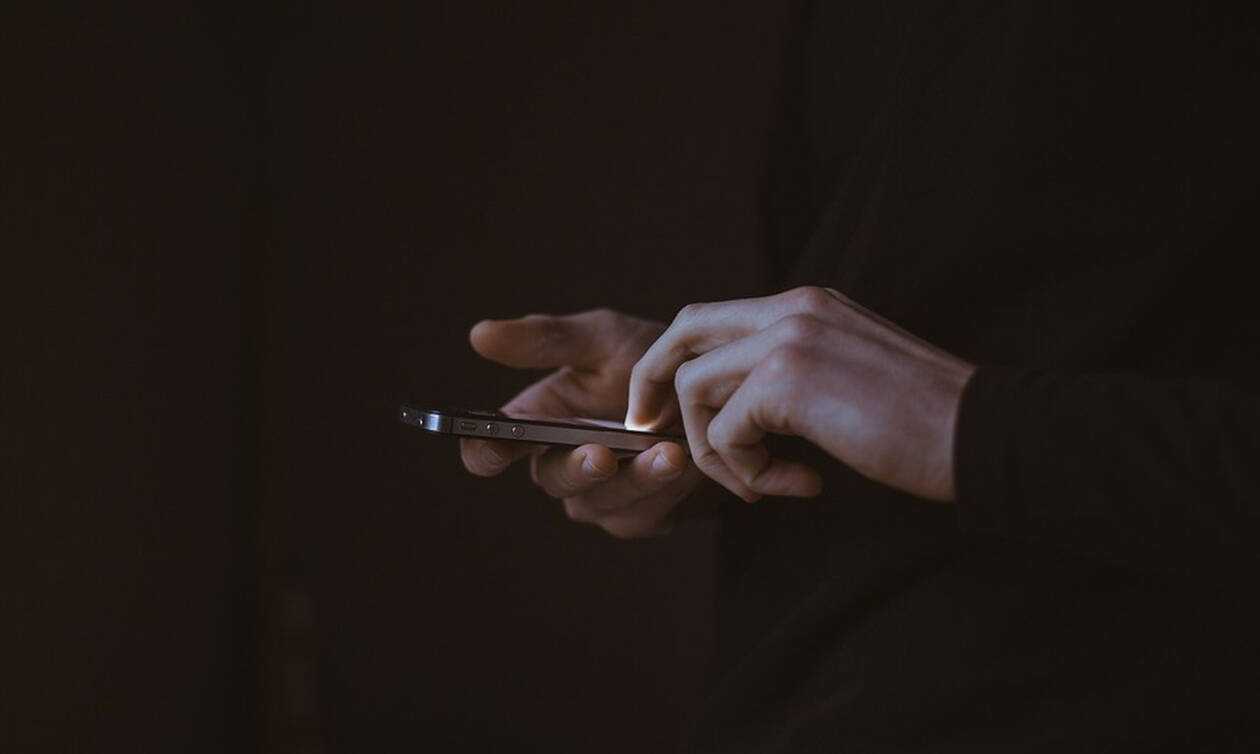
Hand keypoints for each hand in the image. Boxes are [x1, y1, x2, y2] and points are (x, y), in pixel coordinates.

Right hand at [461, 308, 706, 537]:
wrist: (716, 390)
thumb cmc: (650, 359)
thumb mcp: (602, 338)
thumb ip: (546, 340)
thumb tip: (478, 334)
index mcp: (536, 422)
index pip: (490, 449)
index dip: (485, 451)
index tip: (496, 445)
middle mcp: (560, 465)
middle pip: (551, 480)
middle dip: (577, 468)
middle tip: (602, 454)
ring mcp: (599, 497)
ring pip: (600, 503)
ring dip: (635, 480)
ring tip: (668, 453)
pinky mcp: (639, 516)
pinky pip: (642, 515)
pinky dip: (665, 490)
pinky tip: (687, 464)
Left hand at [625, 286, 976, 502]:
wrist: (980, 434)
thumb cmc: (925, 422)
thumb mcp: (848, 376)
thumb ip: (792, 375)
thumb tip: (737, 410)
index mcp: (807, 304)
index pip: (711, 318)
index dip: (674, 362)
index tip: (663, 409)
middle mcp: (792, 308)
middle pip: (683, 332)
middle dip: (653, 384)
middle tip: (650, 432)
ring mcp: (788, 338)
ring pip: (694, 388)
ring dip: (715, 450)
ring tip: (763, 483)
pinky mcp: (787, 380)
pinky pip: (726, 432)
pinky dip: (747, 472)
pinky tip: (799, 485)